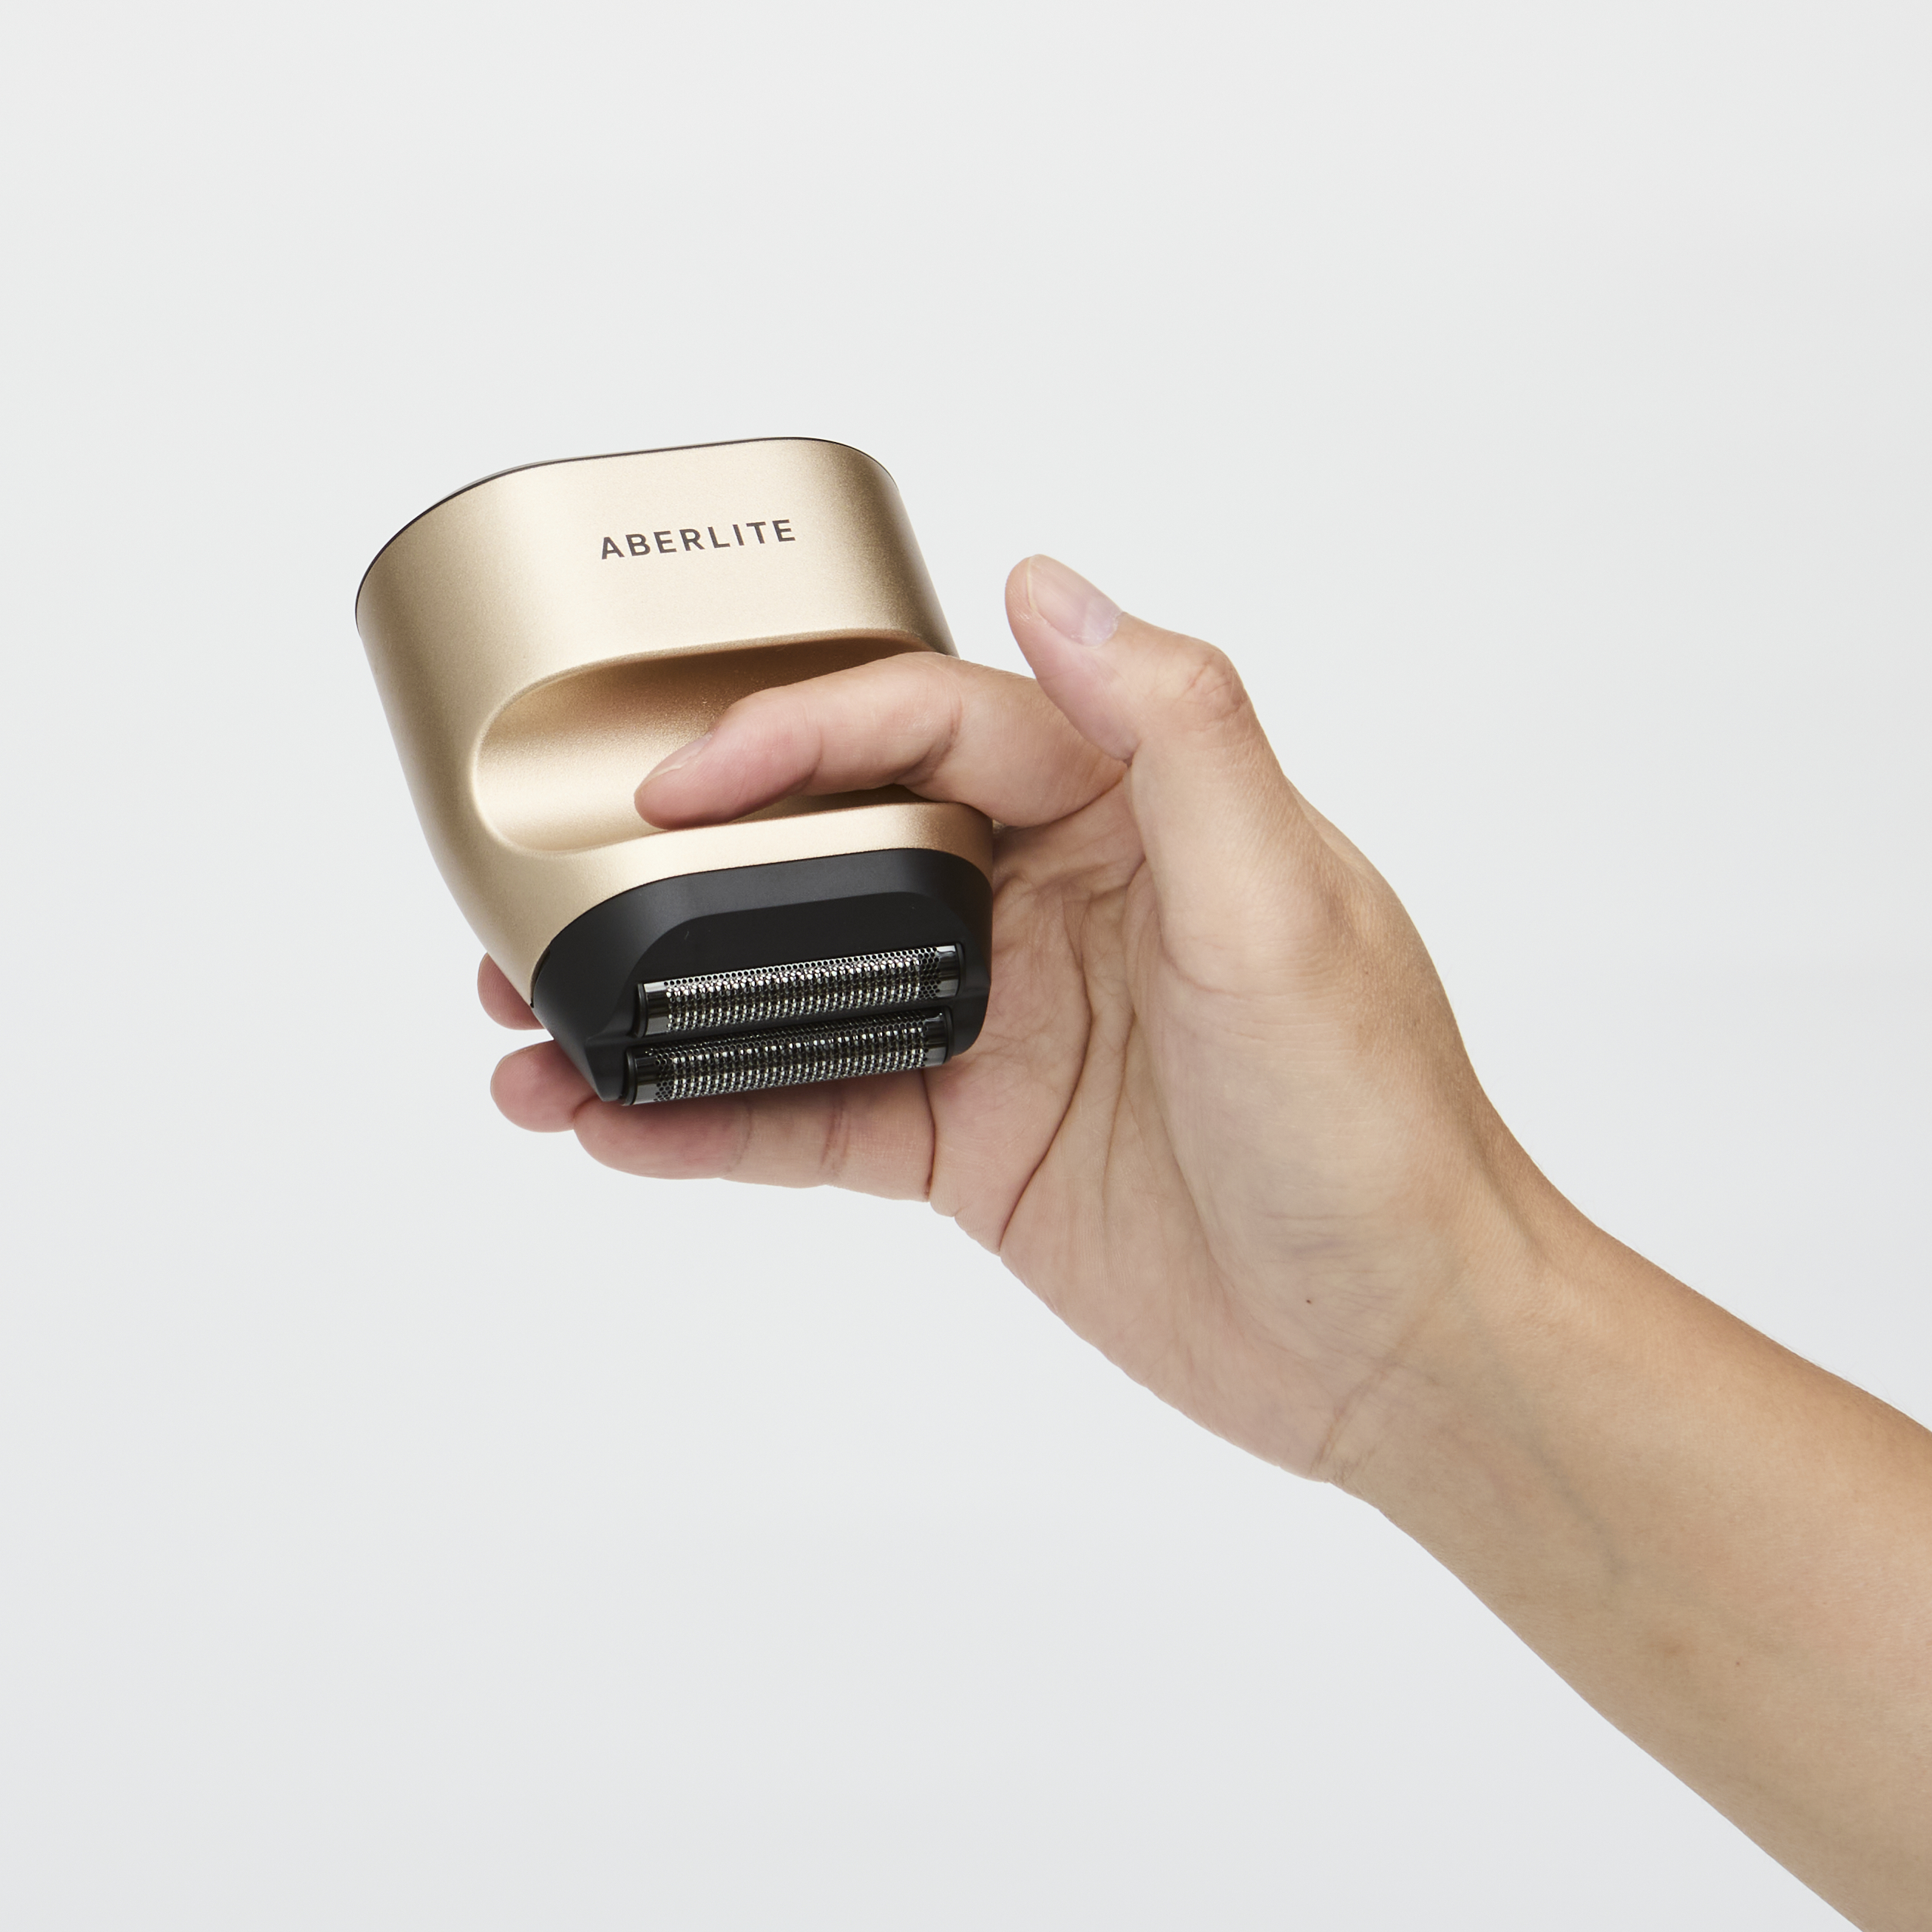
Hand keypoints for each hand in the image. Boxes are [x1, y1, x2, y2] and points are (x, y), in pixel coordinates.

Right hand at [488, 554, 1552, 1479]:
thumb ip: (1174, 735)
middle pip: (833, 841)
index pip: (927, 727)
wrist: (1401, 1347)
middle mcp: (1048, 903)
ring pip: (799, 982)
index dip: (793, 733)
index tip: (681, 778)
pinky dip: (706, 1123)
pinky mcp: (971, 1145)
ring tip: (531, 1021)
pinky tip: (610, 1127)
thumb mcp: (1283, 909)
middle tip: (554, 878)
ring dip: (667, 995)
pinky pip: (811, 1115)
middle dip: (688, 856)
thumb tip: (1051, 584)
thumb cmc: (1376, 1125)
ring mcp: (999, 1027)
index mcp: (1125, 814)